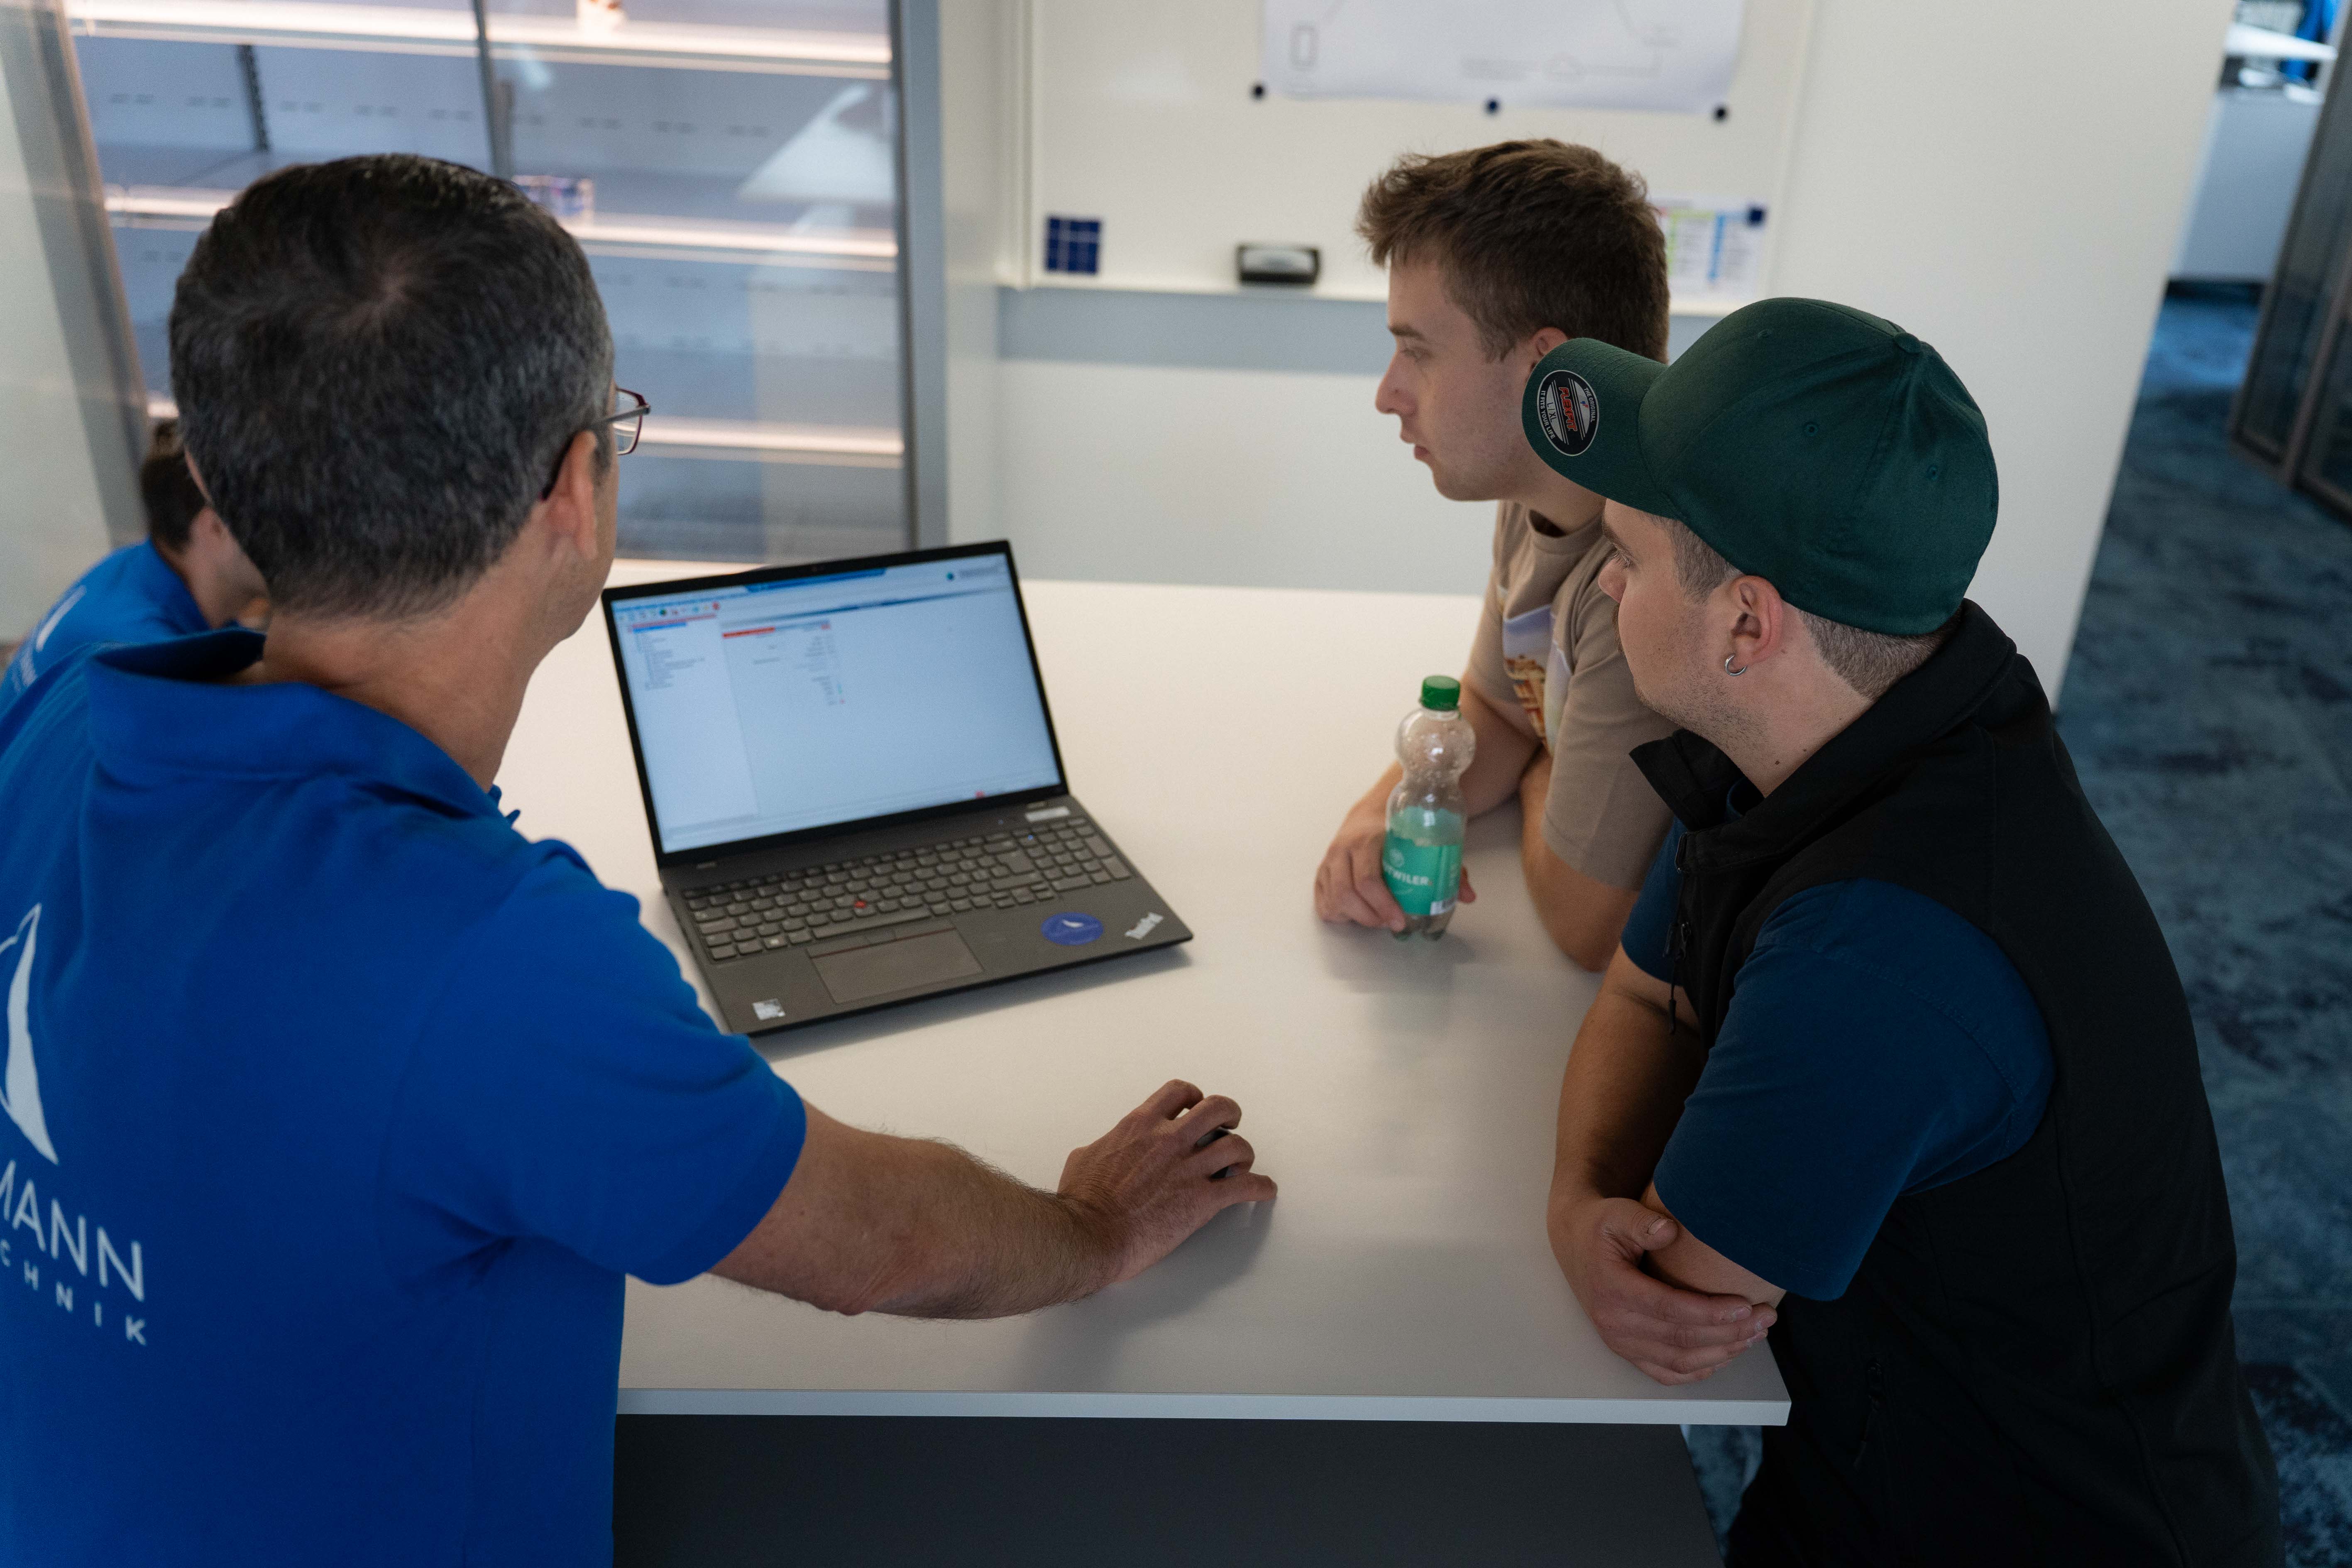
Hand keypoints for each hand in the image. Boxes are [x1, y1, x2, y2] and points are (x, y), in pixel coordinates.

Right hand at [1059, 1080, 1276, 1284]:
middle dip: (1229, 1114)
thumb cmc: (1081, 1202)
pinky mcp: (1203, 1201)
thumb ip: (1105, 1146)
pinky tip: (1264, 1190)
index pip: (1178, 1092)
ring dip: (1244, 1153)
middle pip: (1217, 1108)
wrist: (1090, 1235)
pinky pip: (1245, 1187)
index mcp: (1140, 1126)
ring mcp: (1189, 1169)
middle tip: (1229, 1125)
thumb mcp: (1084, 1158)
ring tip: (1243, 1163)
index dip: (1193, 1096)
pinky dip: (1261, 1187)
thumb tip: (1105, 1149)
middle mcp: (1169, 1140)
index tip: (1196, 1104)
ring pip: (1236, 1145)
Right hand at [1314, 795, 1476, 931]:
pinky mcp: (1321, 872)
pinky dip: (1339, 914)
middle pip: (1346, 894)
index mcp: (1367, 839)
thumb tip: (1468, 896)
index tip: (1400, 921)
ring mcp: (1328, 862)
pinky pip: (1322, 902)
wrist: (1369, 812)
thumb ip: (1448, 867)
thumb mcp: (1424, 842)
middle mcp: (1342, 849)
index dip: (1383, 905)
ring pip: (1333, 901)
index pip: (1368, 880)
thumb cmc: (1398, 832)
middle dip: (1370, 917)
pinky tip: (1357, 914)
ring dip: (1355, 917)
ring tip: (1377, 919)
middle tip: (1391, 924)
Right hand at [1552, 1195, 1773, 1384]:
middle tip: (1765, 1317)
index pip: (1668, 1309)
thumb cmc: (1601, 1227)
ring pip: (1679, 1362)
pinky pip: (1668, 1373)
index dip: (1710, 1311)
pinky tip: (1727, 1354)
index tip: (1746, 1304)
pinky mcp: (1628, 1352)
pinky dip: (1700, 1370)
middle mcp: (1614, 1324)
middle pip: (1681, 1340)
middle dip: (1729, 1333)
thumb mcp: (1616, 1214)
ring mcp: (1621, 1343)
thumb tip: (1670, 1231)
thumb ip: (1641, 1222)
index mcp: (1612, 1290)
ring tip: (1756, 1334)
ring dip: (1723, 1353)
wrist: (1576, 1243)